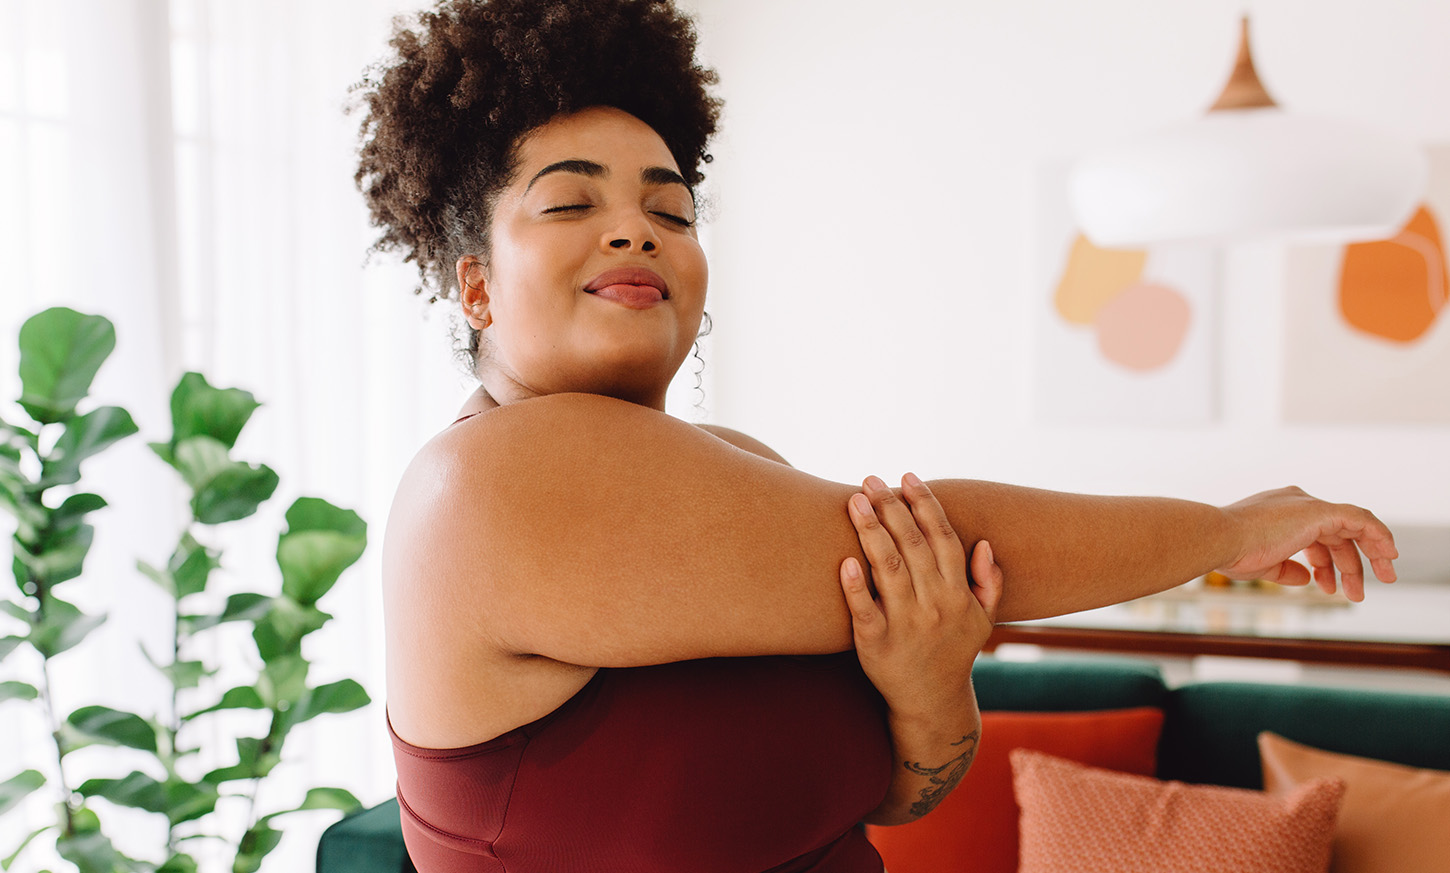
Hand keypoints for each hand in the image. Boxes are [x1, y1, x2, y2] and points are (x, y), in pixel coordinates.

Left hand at [839, 473, 1002, 718]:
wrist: (932, 703)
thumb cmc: (953, 652)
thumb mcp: (982, 621)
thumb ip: (988, 582)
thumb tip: (983, 544)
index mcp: (957, 594)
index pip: (943, 538)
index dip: (926, 505)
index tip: (908, 477)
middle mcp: (934, 606)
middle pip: (912, 546)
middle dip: (891, 508)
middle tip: (870, 480)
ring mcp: (905, 625)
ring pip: (887, 568)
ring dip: (871, 531)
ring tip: (854, 502)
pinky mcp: (875, 645)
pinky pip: (864, 610)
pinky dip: (855, 586)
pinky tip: (845, 561)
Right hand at [1217, 486, 1397, 601]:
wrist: (1221, 538)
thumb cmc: (1231, 551)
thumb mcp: (1263, 566)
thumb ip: (1287, 570)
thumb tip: (1305, 578)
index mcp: (1281, 512)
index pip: (1315, 536)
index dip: (1325, 563)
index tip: (1328, 586)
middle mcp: (1297, 503)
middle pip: (1336, 534)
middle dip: (1348, 565)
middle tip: (1356, 593)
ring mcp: (1309, 505)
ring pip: (1353, 528)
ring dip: (1368, 558)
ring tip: (1369, 588)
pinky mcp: (1320, 511)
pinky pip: (1362, 520)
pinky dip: (1379, 536)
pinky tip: (1389, 556)